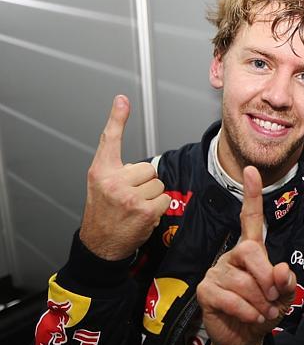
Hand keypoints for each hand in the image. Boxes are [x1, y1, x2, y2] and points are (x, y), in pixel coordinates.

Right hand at [79, 95, 170, 259]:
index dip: (117, 118)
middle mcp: (113, 181)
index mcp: (100, 172)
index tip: (122, 100)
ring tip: (133, 208)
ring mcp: (128, 196)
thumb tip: (136, 158)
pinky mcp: (143, 210)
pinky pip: (164, 199)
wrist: (100, 244)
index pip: (109, 140)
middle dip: (144, 183)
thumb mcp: (99, 185)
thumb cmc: (103, 213)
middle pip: (148, 168)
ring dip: (151, 197)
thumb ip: (116, 168)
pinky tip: (142, 216)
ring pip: (158, 184)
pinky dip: (158, 209)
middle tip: (128, 197)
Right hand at [197, 166, 295, 344]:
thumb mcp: (283, 295)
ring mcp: (217, 272)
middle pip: (251, 251)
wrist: (246, 337)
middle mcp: (232, 256)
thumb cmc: (265, 310)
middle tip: (274, 297)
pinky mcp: (206, 290)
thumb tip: (280, 269)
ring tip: (264, 312)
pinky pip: (229, 298)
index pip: (250, 218)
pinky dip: (246, 311)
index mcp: (251, 250)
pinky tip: (251, 317)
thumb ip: (286, 281)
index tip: (251, 171)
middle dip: (267, 276)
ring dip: (260, 302)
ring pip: (242, 281)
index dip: (252, 195)